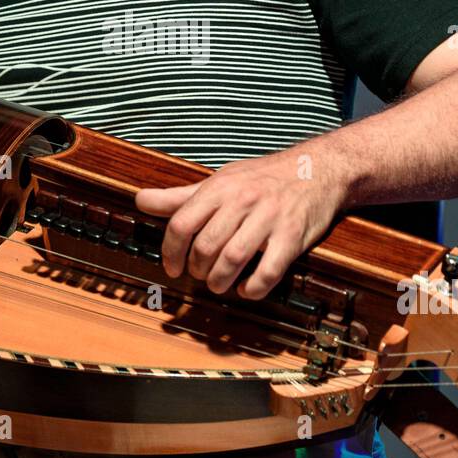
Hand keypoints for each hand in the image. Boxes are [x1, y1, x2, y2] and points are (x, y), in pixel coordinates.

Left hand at [133, 149, 346, 299]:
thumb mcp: (220, 180)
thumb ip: (180, 196)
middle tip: (199, 276)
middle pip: (206, 246)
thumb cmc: (263, 178)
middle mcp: (243, 201)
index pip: (182, 223)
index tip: (172, 267)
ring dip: (219, 281)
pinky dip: (252, 288)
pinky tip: (246, 288)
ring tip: (218, 284)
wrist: (317, 169)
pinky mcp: (292, 237)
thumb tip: (140, 200)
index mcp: (220, 188)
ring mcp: (269, 219)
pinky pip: (268, 271)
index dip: (171, 251)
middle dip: (196, 270)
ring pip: (233, 259)